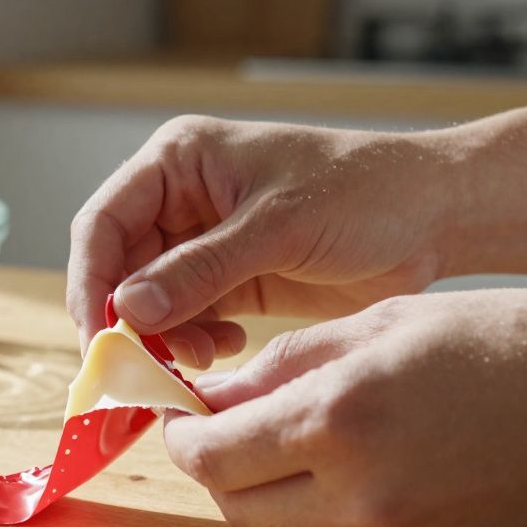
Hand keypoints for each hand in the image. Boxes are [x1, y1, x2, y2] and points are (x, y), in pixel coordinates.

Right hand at [67, 115, 453, 365]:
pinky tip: (228, 347)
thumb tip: (126, 310)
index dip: (92, 280)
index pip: (103, 223)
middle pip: (119, 268)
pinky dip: (194, 341)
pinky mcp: (231, 280)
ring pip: (149, 301)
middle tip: (146, 365)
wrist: (435, 215)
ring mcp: (204, 243)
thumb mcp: (277, 227)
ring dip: (164, 336)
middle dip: (129, 319)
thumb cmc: (363, 193)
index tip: (98, 335)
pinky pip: (186, 318)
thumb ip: (200, 269)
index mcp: (179, 161)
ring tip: (205, 355)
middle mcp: (180, 199)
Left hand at [163, 290, 526, 526]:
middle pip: (238, 508)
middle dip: (216, 470)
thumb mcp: (385, 320)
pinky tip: (361, 470)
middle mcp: (363, 494)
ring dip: (272, 493)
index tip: (181, 417)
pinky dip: (331, 514)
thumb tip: (216, 394)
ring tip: (298, 443)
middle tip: (227, 431)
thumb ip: (285, 363)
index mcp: (341, 417)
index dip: (181, 437)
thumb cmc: (515, 342)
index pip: (210, 456)